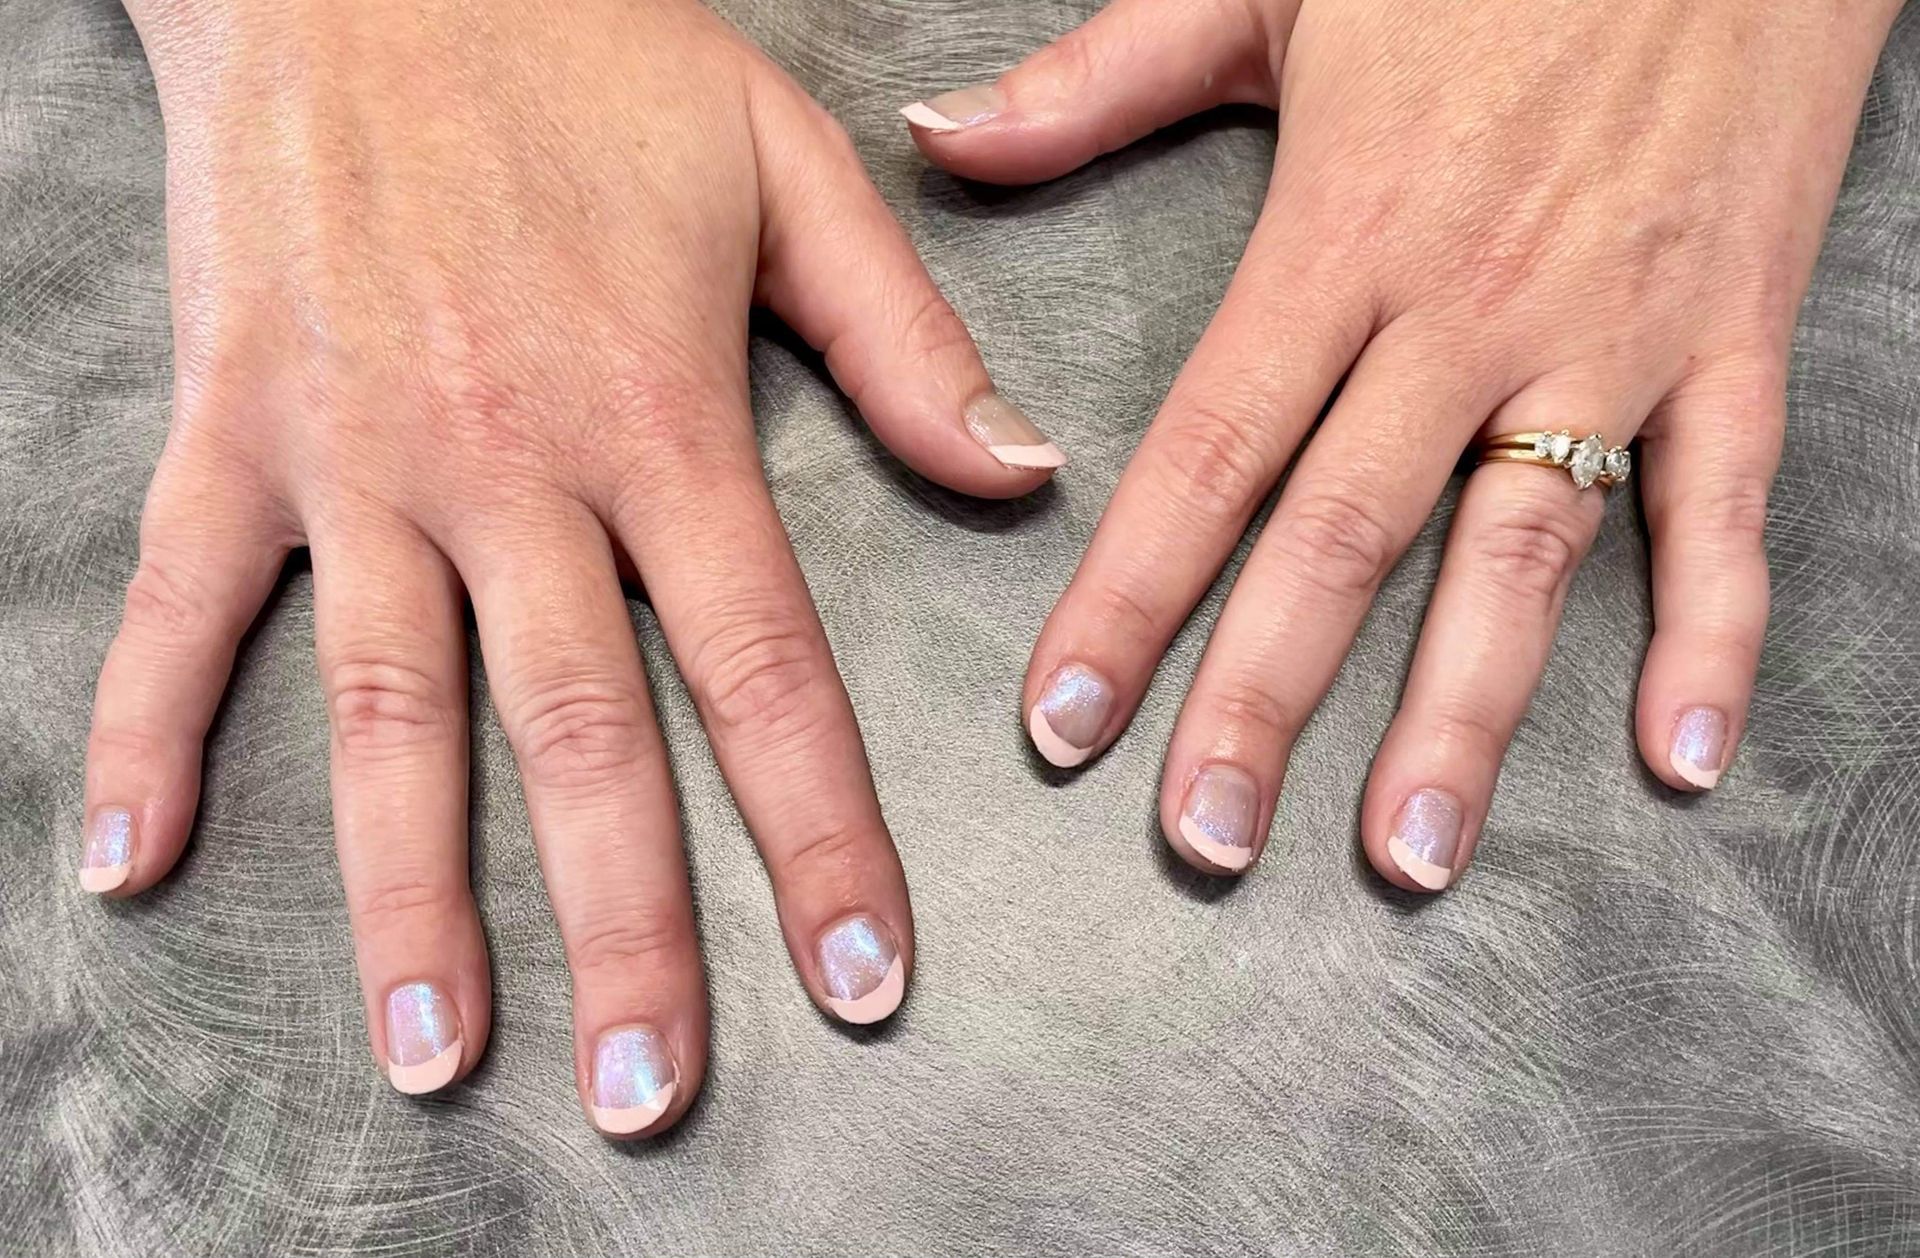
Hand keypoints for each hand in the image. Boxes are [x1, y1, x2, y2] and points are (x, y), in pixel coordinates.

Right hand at [81, 0, 1061, 1134]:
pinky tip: (133, 861)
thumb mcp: (785, 162)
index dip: (824, 837)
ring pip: (387, 713)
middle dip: (626, 929)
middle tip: (651, 1094)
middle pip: (578, 738)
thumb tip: (1019, 473)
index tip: (863, 978)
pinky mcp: (233, 425)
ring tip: (435, 1052)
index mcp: (660, 415)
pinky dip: (148, 728)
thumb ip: (902, 335)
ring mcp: (353, 457)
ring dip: (407, 894)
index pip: (763, 670)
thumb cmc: (586, 45)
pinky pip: (182, 600)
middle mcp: (508, 466)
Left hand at [903, 0, 1901, 885]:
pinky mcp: (1731, 331)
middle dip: (1265, 699)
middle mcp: (1468, 306)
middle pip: (1345, 534)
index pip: (1212, 449)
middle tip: (1204, 837)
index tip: (1067, 719)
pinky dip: (1714, 629)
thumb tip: (943, 141)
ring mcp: (1608, 329)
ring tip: (1408, 850)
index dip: (1130, 594)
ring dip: (1465, 712)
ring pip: (1524, 549)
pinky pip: (1725, 501)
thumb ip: (1101, 78)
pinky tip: (1679, 753)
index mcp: (1343, 229)